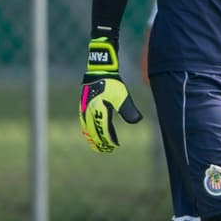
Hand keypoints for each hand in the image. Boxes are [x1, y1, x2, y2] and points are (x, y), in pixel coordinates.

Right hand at [79, 37, 143, 152]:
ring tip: (98, 146)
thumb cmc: (112, 82)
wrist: (99, 70)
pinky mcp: (83, 107)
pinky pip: (84, 123)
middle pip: (94, 132)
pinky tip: (91, 134)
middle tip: (108, 150)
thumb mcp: (122, 95)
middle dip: (101, 142)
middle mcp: (89, 112)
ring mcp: (84, 110)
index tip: (115, 146)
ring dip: (93, 138)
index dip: (109, 140)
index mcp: (98, 111)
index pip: (104, 131)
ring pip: (87, 129)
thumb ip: (128, 109)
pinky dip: (88, 131)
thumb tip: (137, 121)